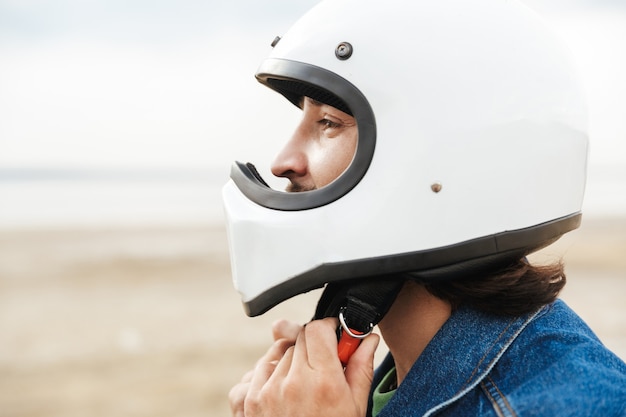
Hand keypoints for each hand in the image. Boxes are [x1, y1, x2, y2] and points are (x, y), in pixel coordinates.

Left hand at [230, 318, 379, 416]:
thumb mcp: (354, 408)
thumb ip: (360, 368)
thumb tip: (368, 338)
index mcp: (322, 382)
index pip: (318, 330)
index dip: (329, 329)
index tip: (335, 337)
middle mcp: (291, 382)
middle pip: (299, 338)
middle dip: (313, 346)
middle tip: (323, 364)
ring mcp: (265, 391)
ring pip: (279, 352)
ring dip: (291, 359)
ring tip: (303, 382)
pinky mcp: (247, 400)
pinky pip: (258, 368)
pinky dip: (268, 373)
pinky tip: (282, 389)